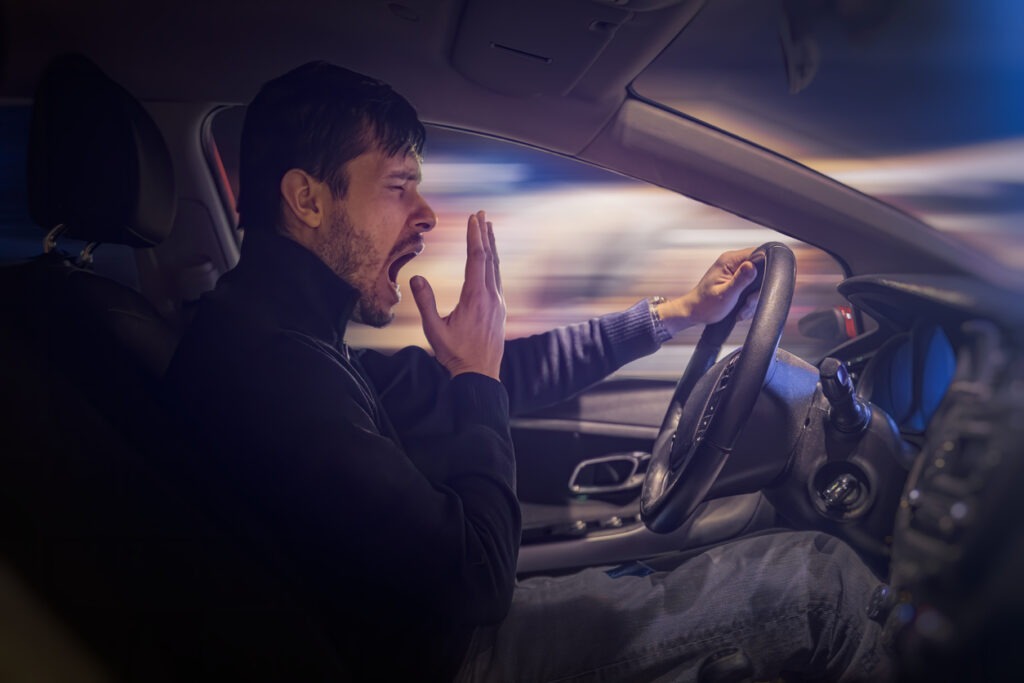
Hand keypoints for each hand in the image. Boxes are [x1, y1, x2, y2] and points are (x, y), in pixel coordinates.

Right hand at [411, 211, 505, 379]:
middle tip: (482, 214)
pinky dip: (493, 264)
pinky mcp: (500, 311)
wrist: (480, 375)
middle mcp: (491, 297)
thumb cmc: (455, 354)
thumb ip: (425, 303)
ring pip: (496, 268)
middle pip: (490, 258)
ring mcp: (498, 304)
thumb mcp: (434, 330)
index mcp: (476, 297)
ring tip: (488, 229)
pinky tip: (490, 261)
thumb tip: (416, 277)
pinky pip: (498, 280)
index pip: (477, 258)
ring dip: (491, 247)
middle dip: (485, 234)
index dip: (474, 236)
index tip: (473, 218)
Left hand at [656, 247, 759, 335]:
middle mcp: (733, 263)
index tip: (757, 287)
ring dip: (751, 300)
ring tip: (741, 310)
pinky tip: (740, 310)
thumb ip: (740, 280)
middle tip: (746, 304)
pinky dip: (748, 302)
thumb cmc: (705, 305)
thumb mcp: (725, 294)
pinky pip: (751, 290)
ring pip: (757, 283)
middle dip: (756, 292)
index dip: (765, 269)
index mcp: (729, 261)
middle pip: (761, 271)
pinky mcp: (737, 281)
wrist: (695, 313)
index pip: (758, 253)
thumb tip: (753, 266)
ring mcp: (735, 272)